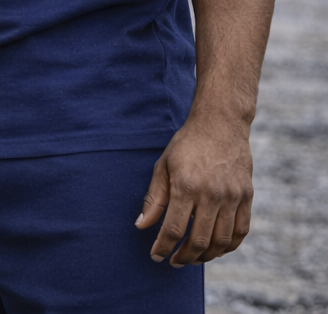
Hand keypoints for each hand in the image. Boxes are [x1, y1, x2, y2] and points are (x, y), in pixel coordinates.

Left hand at [137, 114, 254, 265]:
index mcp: (186, 187)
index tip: (156, 256)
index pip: (173, 228)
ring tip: (193, 258)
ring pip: (221, 241)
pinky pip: (241, 231)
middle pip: (199, 240)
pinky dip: (229, 246)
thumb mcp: (162, 167)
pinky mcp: (247, 197)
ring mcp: (232, 197)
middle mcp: (211, 195)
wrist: (220, 125)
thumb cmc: (186, 145)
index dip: (163, 247)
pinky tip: (216, 249)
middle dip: (184, 257)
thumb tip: (141, 225)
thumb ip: (153, 198)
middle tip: (174, 261)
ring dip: (206, 256)